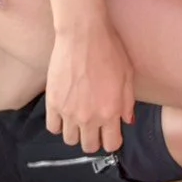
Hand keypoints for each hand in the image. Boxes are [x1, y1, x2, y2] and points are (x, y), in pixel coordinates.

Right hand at [46, 22, 134, 154]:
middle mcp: (89, 117)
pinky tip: (65, 112)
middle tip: (95, 126)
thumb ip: (128, 102)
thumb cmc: (109, 50)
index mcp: (110, 111)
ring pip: (70, 140)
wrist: (83, 34)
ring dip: (76, 132)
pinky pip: (53, 127)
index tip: (111, 133)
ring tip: (79, 118)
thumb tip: (127, 121)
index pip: (111, 144)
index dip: (112, 140)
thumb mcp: (128, 74)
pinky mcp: (53, 103)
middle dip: (94, 139)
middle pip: (89, 147)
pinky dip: (59, 124)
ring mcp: (69, 112)